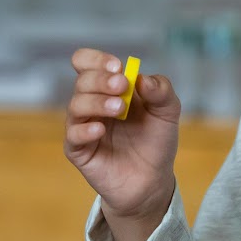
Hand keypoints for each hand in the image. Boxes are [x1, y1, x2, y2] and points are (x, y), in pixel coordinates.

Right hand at [64, 47, 179, 220]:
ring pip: (76, 105)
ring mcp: (83, 126)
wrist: (153, 180)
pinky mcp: (79, 151)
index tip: (118, 67)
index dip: (97, 60)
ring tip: (120, 109)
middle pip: (82, 80)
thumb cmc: (155, 142)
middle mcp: (92, 103)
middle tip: (122, 85)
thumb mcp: (167, 113)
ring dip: (97, 102)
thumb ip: (162, 92)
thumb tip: (143, 79)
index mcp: (109, 88)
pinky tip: (101, 130)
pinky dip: (85, 130)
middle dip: (102, 79)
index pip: (87, 63)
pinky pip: (73, 136)